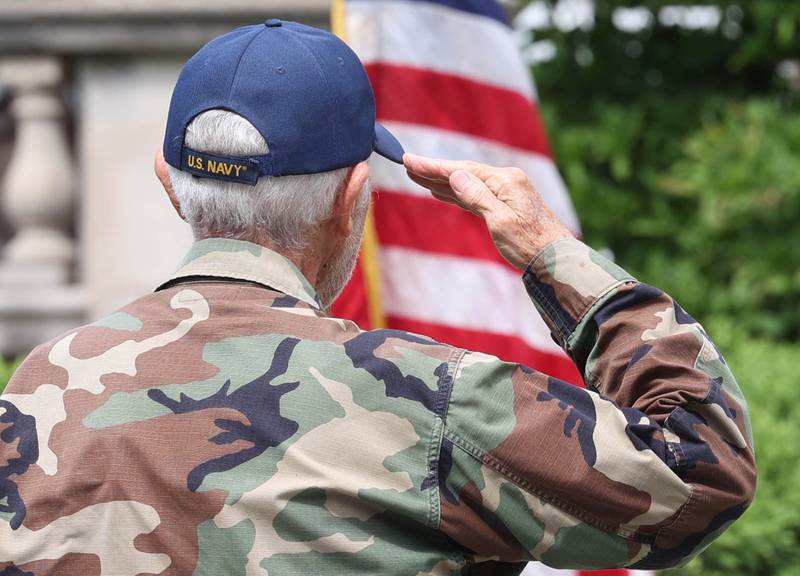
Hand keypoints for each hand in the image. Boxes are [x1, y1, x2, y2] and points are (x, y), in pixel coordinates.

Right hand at [403, 154, 572, 269]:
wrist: (555, 260)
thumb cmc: (529, 244)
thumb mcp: (499, 221)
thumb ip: (476, 196)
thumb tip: (455, 174)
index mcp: (505, 180)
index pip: (462, 170)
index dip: (433, 167)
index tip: (409, 160)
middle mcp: (506, 181)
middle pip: (463, 173)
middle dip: (434, 171)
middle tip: (407, 165)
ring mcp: (507, 192)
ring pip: (467, 184)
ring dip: (443, 182)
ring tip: (418, 177)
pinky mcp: (506, 205)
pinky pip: (475, 195)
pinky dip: (457, 193)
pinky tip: (443, 192)